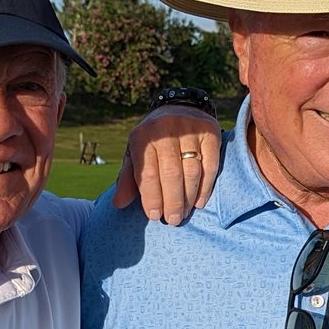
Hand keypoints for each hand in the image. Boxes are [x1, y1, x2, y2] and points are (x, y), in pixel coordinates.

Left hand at [115, 108, 222, 224]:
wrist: (178, 108)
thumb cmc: (152, 139)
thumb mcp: (135, 153)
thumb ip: (128, 178)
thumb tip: (118, 204)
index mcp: (143, 136)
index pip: (147, 172)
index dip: (151, 197)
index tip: (155, 216)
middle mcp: (166, 130)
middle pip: (171, 174)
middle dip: (172, 201)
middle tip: (173, 220)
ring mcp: (190, 130)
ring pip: (191, 171)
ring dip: (188, 197)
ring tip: (184, 213)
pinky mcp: (210, 133)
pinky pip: (210, 165)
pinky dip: (205, 187)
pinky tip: (199, 202)